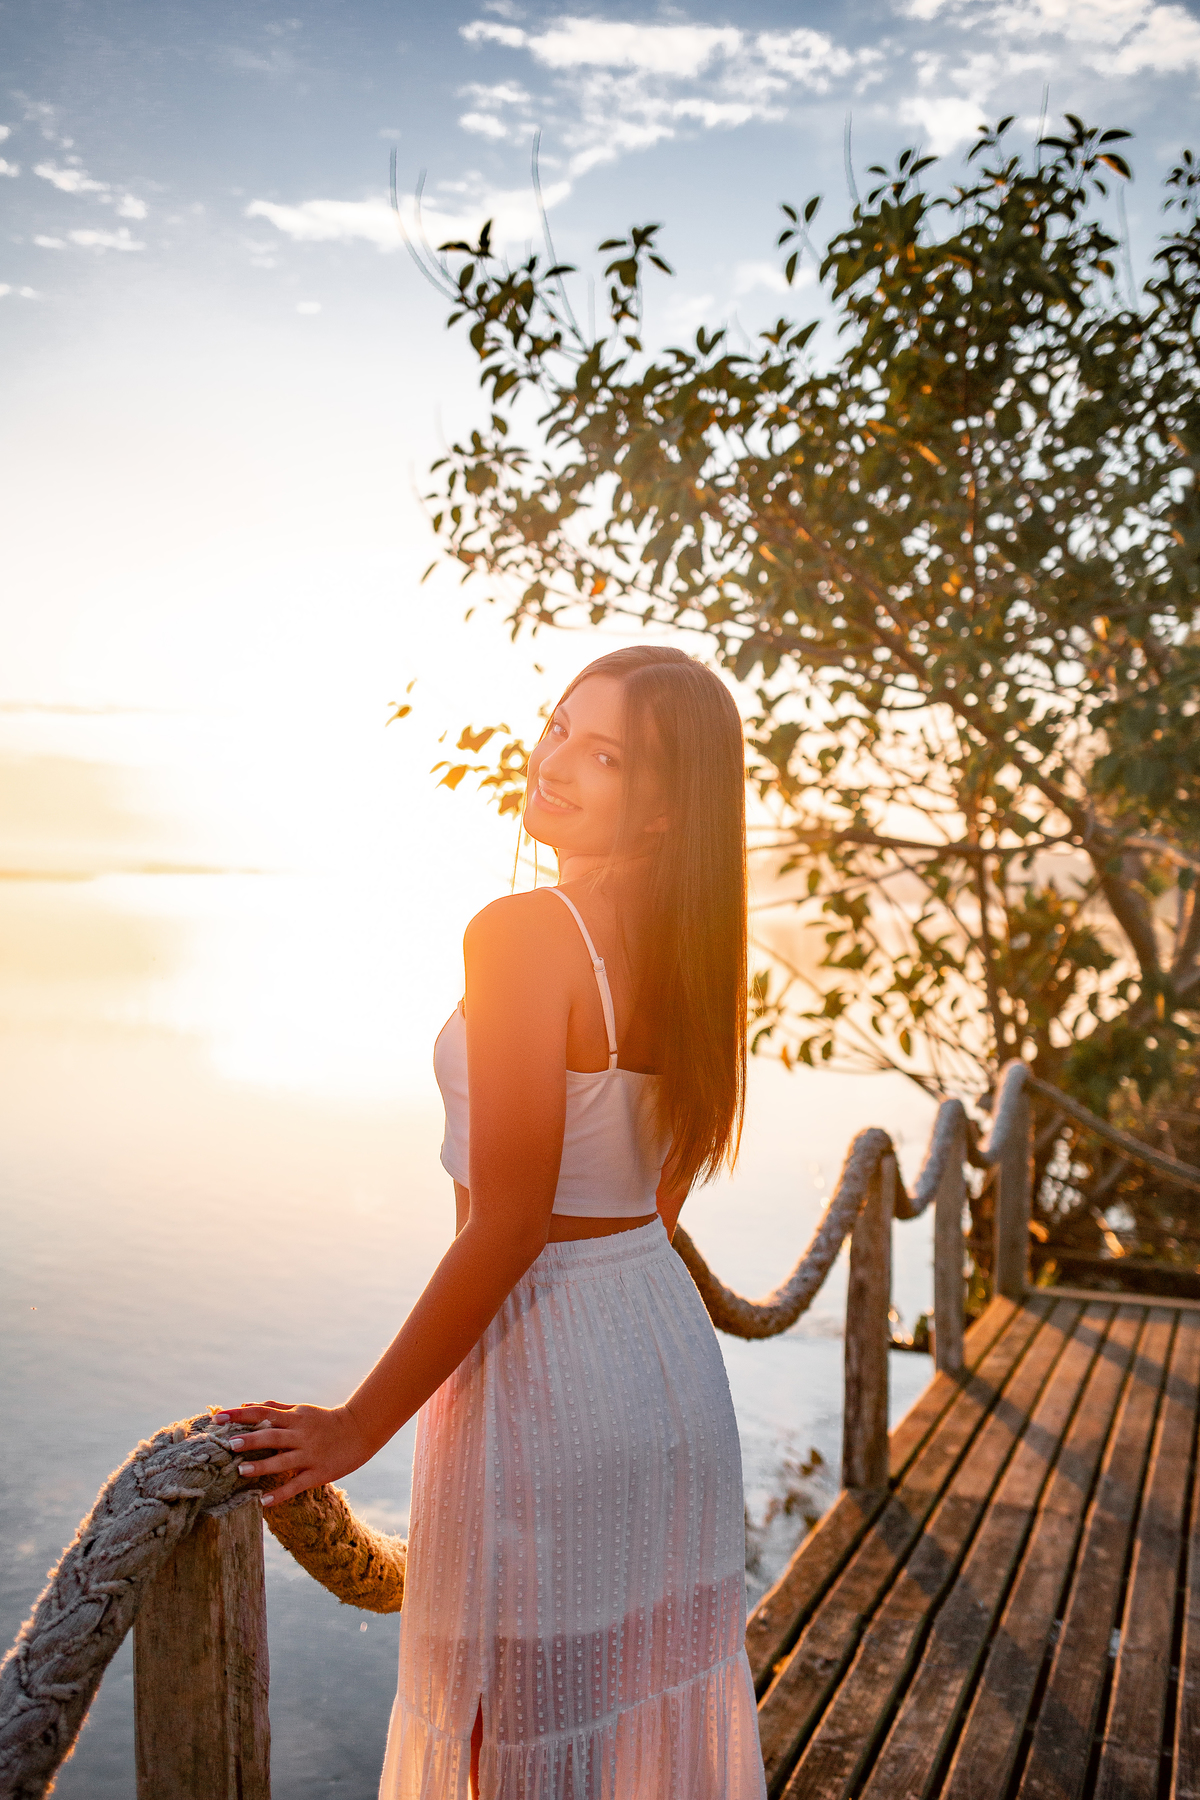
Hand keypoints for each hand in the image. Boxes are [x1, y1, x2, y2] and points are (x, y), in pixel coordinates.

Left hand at [212, 1400, 372, 1505]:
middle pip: (272, 1435)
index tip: (218, 1418)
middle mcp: (300, 1435)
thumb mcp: (302, 1410)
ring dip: (262, 1466)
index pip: (261, 1413)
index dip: (239, 1415)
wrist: (360, 1430)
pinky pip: (297, 1484)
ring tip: (242, 1471)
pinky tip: (263, 1502)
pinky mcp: (319, 1473)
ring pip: (283, 1460)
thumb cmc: (326, 1421)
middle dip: (251, 1439)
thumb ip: (275, 1409)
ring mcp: (310, 1455)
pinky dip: (280, 1493)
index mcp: (294, 1418)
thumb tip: (246, 1404)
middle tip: (229, 1444)